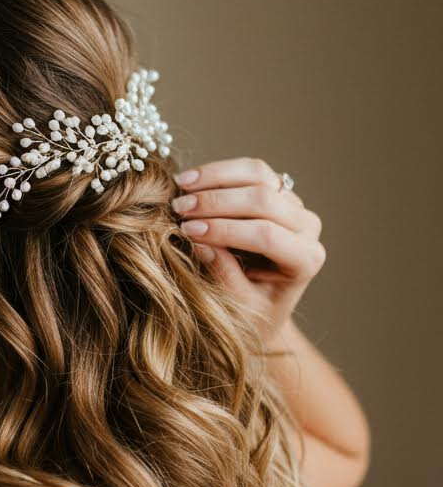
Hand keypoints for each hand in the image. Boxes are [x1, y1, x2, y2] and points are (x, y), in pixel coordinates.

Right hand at [172, 156, 325, 343]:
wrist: (261, 307)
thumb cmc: (251, 316)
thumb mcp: (238, 308)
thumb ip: (224, 276)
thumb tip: (199, 243)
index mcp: (306, 259)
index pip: (266, 235)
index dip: (225, 229)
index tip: (188, 231)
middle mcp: (307, 228)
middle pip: (264, 200)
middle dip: (217, 202)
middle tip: (179, 209)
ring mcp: (294, 205)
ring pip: (259, 175)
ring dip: (216, 178)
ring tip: (181, 187)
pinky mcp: (277, 191)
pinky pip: (251, 170)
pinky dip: (218, 171)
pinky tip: (189, 179)